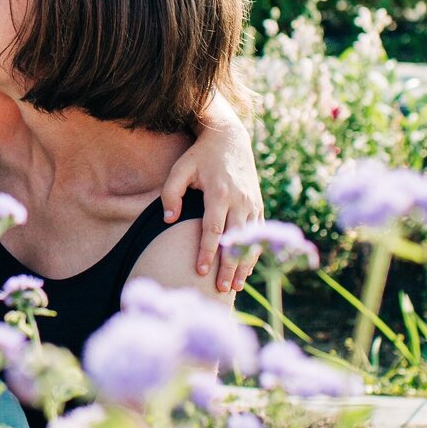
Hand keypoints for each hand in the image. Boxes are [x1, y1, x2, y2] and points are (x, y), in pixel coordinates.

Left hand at [161, 110, 263, 293]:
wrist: (229, 138)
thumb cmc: (199, 156)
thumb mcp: (180, 169)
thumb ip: (171, 194)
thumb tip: (168, 220)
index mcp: (219, 193)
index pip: (213, 230)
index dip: (207, 252)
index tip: (200, 271)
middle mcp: (239, 200)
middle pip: (235, 240)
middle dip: (229, 266)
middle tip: (220, 289)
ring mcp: (252, 203)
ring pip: (251, 240)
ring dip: (245, 264)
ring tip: (236, 287)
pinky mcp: (258, 204)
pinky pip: (258, 233)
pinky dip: (254, 252)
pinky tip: (247, 269)